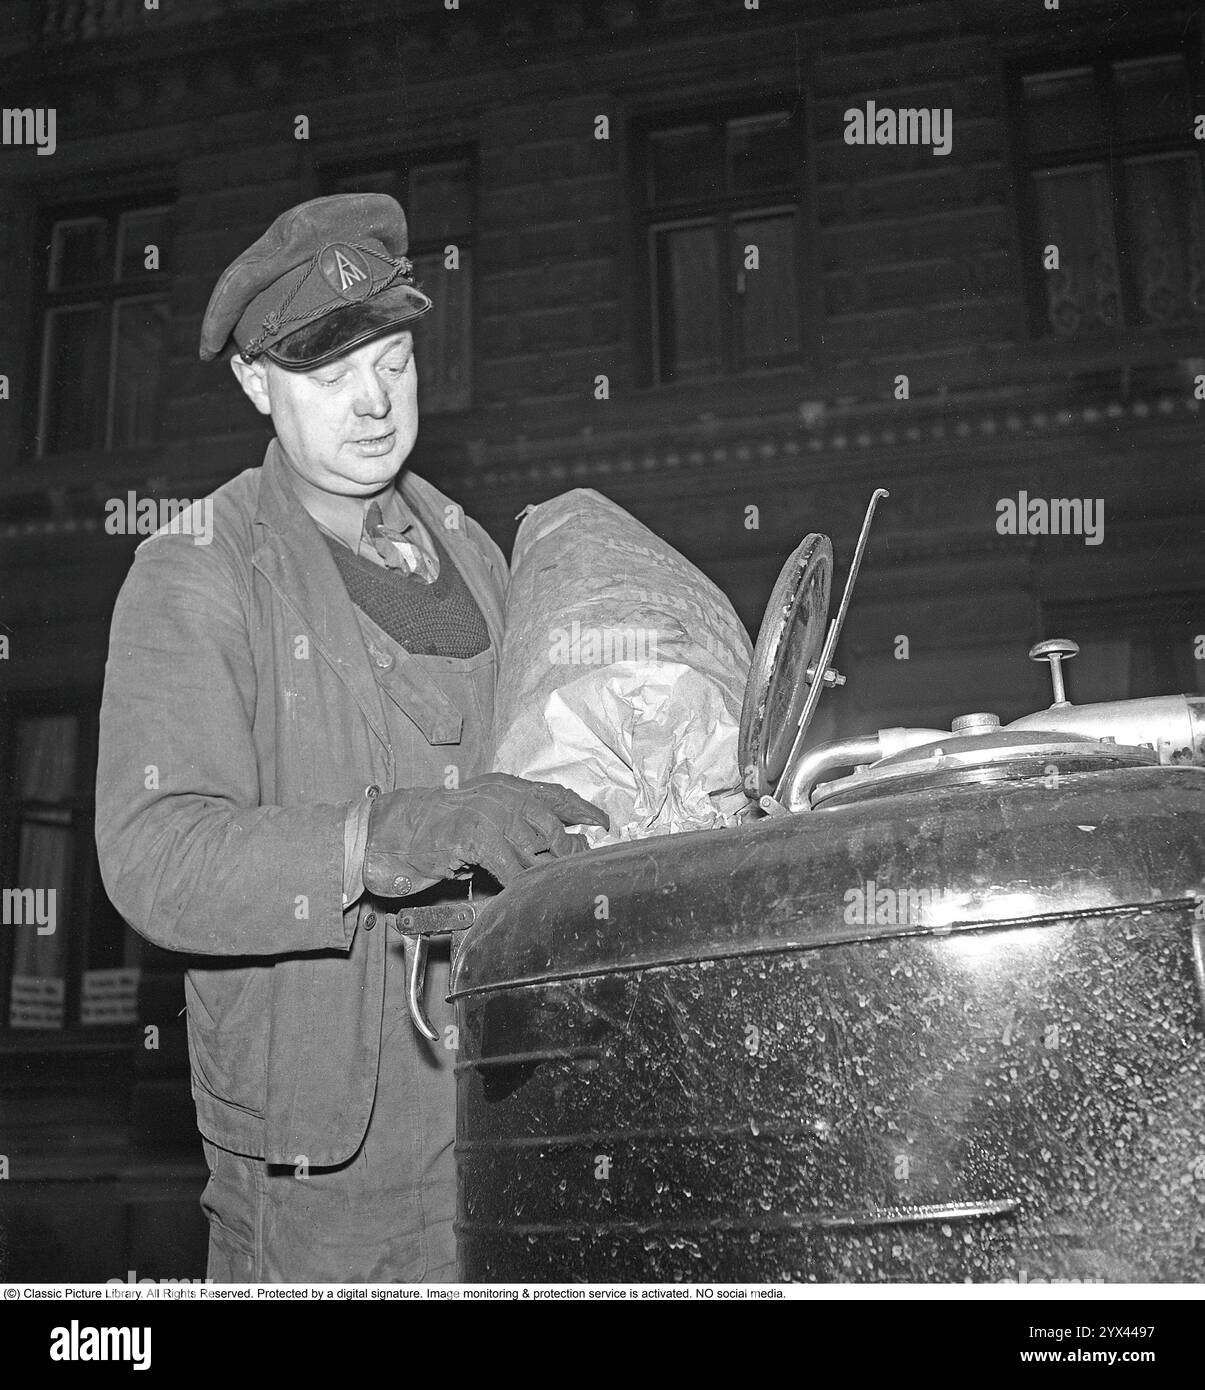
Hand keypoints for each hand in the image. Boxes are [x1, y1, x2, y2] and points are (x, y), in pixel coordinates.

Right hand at [363, 774, 609, 895]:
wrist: (397, 830)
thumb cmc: (442, 828)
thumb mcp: (484, 814)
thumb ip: (518, 821)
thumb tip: (559, 837)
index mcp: (506, 787)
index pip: (555, 794)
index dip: (582, 810)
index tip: (603, 824)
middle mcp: (500, 795)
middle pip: (550, 825)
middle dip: (567, 850)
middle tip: (575, 867)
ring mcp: (486, 813)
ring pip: (532, 848)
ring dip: (544, 870)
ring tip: (550, 885)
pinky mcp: (473, 836)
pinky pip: (509, 865)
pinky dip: (519, 881)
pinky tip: (521, 891)